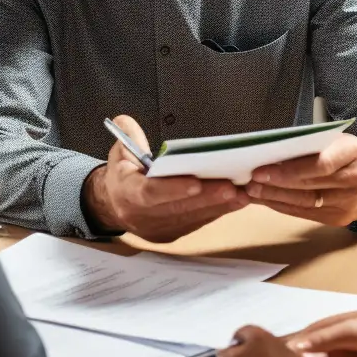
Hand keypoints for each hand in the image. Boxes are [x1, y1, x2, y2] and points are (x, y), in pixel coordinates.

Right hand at [82, 115, 249, 242]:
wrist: (114, 205)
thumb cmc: (123, 174)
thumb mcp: (118, 151)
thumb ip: (126, 135)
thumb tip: (125, 122)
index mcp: (127, 194)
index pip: (150, 194)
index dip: (173, 189)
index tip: (196, 183)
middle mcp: (142, 217)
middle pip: (178, 208)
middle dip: (207, 197)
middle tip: (233, 187)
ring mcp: (159, 230)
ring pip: (192, 218)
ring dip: (219, 206)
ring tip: (242, 194)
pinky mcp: (173, 235)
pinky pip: (197, 223)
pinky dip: (216, 212)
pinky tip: (235, 202)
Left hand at [246, 134, 356, 225]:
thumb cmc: (346, 154)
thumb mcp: (335, 140)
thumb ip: (308, 144)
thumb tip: (268, 151)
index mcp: (353, 151)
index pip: (320, 164)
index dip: (290, 169)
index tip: (262, 170)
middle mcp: (355, 179)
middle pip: (309, 185)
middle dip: (276, 184)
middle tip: (250, 181)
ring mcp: (348, 202)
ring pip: (305, 202)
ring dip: (274, 198)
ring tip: (252, 192)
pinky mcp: (339, 218)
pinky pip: (305, 214)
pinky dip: (282, 207)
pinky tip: (265, 200)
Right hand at [286, 304, 356, 356]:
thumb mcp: (350, 332)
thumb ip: (325, 338)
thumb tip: (296, 345)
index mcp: (330, 322)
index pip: (303, 334)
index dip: (288, 342)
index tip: (270, 351)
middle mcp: (334, 329)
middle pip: (308, 340)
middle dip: (292, 347)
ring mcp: (344, 340)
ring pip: (317, 347)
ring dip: (303, 354)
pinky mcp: (353, 351)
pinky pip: (328, 355)